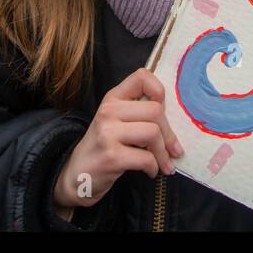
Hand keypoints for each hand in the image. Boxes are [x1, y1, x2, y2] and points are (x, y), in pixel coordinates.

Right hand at [53, 68, 183, 215]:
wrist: (77, 175)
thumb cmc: (105, 146)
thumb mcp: (116, 121)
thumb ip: (138, 111)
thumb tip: (175, 116)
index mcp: (113, 98)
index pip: (141, 77)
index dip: (159, 91)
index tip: (163, 111)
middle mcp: (109, 111)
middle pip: (155, 111)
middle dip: (169, 134)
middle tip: (172, 150)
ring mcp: (108, 133)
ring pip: (153, 133)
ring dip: (163, 153)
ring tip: (164, 163)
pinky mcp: (111, 156)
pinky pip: (146, 158)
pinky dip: (154, 167)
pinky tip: (150, 171)